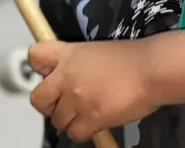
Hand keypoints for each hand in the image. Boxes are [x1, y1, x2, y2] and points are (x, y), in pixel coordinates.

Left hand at [28, 40, 157, 142]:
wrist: (150, 70)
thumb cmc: (128, 58)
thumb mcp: (94, 51)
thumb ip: (75, 64)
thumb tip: (66, 80)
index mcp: (68, 54)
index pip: (34, 56)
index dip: (39, 68)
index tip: (50, 75)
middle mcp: (67, 75)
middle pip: (38, 98)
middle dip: (48, 105)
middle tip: (63, 104)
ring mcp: (77, 98)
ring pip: (57, 121)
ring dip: (70, 120)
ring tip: (87, 113)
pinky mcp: (91, 117)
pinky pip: (75, 133)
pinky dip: (84, 132)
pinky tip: (95, 123)